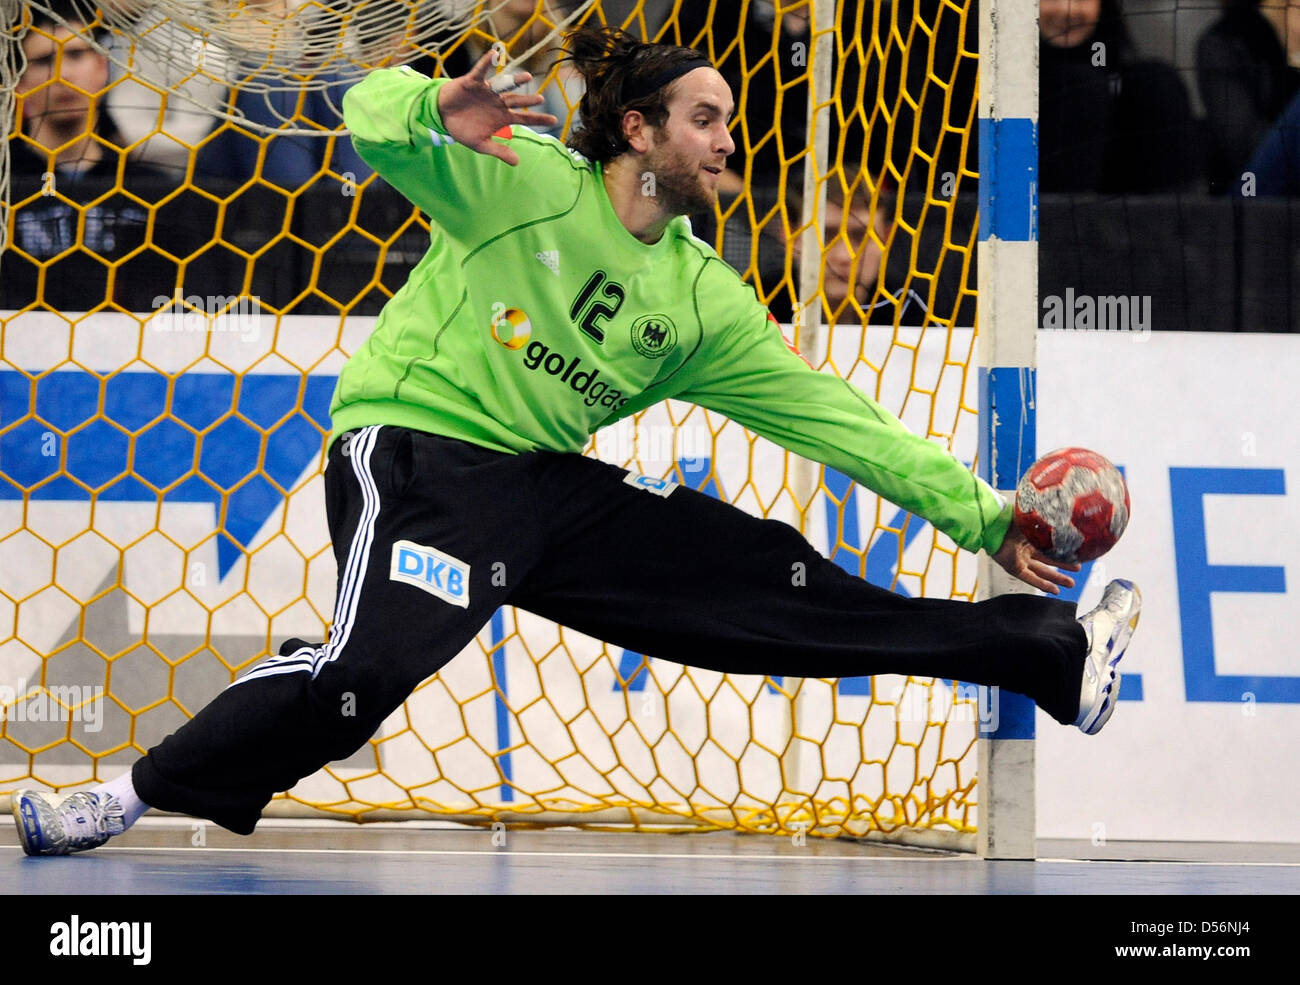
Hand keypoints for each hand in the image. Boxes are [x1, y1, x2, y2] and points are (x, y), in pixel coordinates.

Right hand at [436, 49, 559, 165]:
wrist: (443, 116)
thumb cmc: (464, 129)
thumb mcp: (481, 144)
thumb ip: (499, 151)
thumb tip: (517, 163)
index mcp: (502, 117)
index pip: (524, 117)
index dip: (538, 119)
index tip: (554, 120)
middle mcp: (498, 102)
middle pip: (516, 100)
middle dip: (527, 99)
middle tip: (540, 99)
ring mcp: (487, 91)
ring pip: (503, 85)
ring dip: (514, 81)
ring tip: (526, 77)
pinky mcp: (473, 82)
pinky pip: (480, 71)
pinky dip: (486, 63)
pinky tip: (494, 55)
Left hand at [991, 520, 1079, 594]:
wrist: (995, 526)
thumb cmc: (1010, 519)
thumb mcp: (1033, 520)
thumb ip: (1048, 522)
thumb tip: (1064, 515)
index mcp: (1029, 536)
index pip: (1048, 546)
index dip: (1061, 551)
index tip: (1075, 554)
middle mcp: (1024, 548)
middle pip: (1047, 560)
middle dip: (1063, 566)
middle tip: (1078, 568)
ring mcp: (1019, 559)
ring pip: (1041, 571)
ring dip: (1056, 578)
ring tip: (1071, 584)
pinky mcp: (1014, 568)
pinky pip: (1031, 578)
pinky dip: (1042, 584)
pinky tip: (1054, 590)